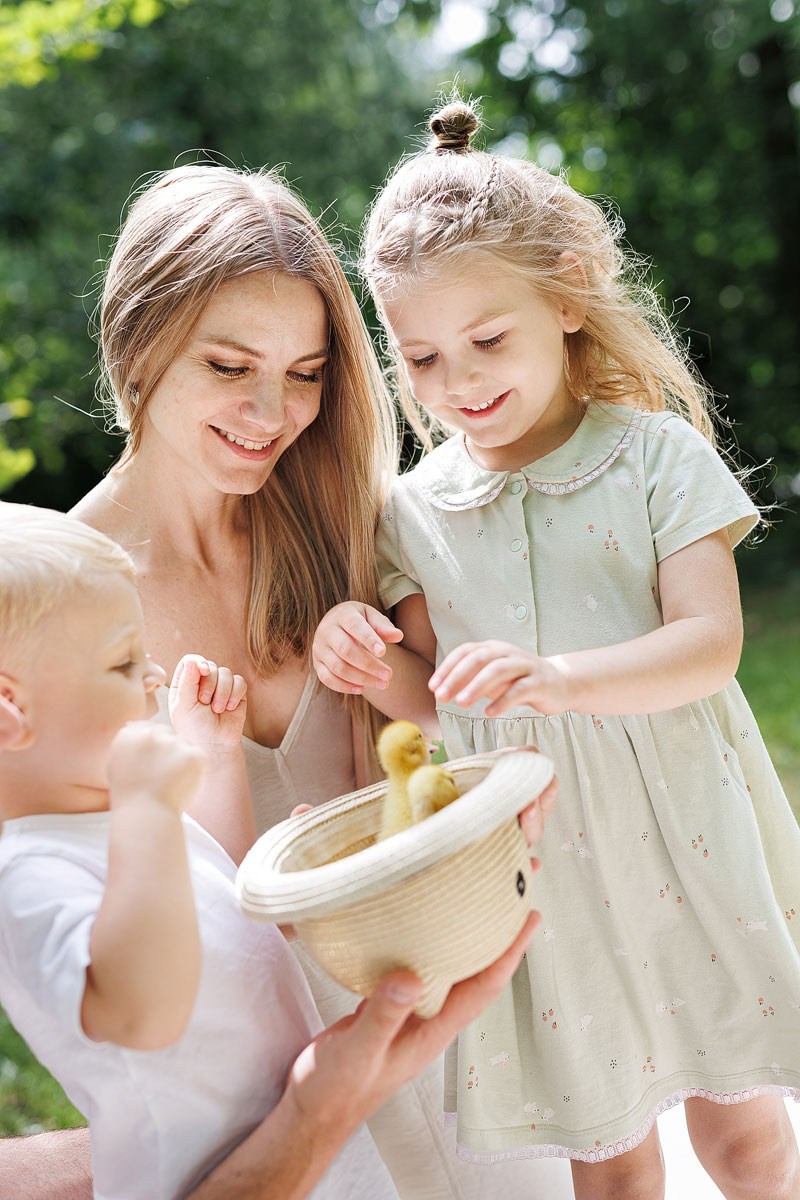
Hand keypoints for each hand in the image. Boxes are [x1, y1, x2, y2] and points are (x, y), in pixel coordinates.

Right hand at [108, 722, 205, 814]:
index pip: (147, 728)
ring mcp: (173, 743)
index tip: (152, 764)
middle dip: (168, 751)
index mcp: (129, 735)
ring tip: (171, 782)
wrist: (146, 817)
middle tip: (163, 776)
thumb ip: (126, 744)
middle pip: (167, 733)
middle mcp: (150, 734)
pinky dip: (195, 769)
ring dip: (182, 758)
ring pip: (184, 744)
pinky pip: (198, 755)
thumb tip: (134, 725)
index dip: (153, 747)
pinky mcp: (193, 754)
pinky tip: (182, 783)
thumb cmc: (130, 797)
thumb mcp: (117, 766)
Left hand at [168, 655, 246, 749]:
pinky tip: (229, 708)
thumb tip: (192, 660)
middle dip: (210, 684)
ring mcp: (220, 687)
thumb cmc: (194, 728)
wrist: (215, 745)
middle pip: (210, 666)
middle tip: (205, 702)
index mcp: (184, 684)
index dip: (198, 662)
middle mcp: (202, 682)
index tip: (203, 671)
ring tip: (217, 709)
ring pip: (225, 673)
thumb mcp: (184, 706)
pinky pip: (239, 682)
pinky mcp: (236, 693)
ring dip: (222, 692)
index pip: (190, 661)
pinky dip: (235, 694)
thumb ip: (187, 682)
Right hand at [285, 914, 537, 1132]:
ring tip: (479, 900)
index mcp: (433, 1031)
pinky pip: (420, 969)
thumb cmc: (335, 1089)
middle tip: (514, 890)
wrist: (314, 1109)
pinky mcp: (389, 1006)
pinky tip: (419, 924)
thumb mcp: (359, 1050)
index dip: (510, 952)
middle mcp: (429, 1018)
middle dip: (499, 934)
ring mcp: (410, 1013)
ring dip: (466, 936)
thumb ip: (382, 1015)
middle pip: (477, 971)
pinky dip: (428, 944)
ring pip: (450, 967)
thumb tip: (410, 978)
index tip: (531, 917)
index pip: (484, 986)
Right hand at [312, 602, 403, 694]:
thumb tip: (398, 636)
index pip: (355, 627)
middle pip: (346, 650)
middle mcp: (327, 630)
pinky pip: (327, 679)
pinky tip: (362, 689)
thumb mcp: (371, 617)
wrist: (336, 623)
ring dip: (361, 678)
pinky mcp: (317, 663)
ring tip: (382, 684)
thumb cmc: (359, 620)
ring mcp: (319, 648)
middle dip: (369, 665)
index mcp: (342, 615)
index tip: (384, 652)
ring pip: (338, 667)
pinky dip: (344, 687)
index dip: (369, 640)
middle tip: (389, 675)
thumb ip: (383, 626)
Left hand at [430, 640, 571, 716]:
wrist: (560, 683)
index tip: (432, 687)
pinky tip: (489, 713)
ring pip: (498, 670)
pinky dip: (502, 701)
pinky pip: (519, 690)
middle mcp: (507, 652)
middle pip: (479, 659)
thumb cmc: (519, 681)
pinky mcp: (540, 682)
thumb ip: (471, 679)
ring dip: (477, 686)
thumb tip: (440, 689)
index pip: (465, 651)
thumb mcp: (492, 678)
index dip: (447, 668)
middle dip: (457, 677)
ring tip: (461, 703)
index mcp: (493, 648)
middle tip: (441, 697)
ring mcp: (525, 666)